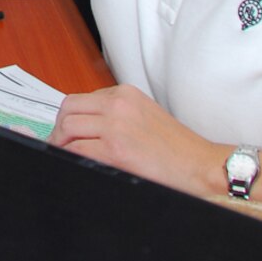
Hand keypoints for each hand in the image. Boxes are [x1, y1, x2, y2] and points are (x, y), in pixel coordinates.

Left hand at [51, 85, 224, 196]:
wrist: (202, 166)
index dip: (68, 119)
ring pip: (67, 128)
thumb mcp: (144, 115)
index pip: (80, 100)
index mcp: (124, 94)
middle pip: (68, 109)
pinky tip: (75, 165)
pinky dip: (69, 158)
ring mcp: (115, 126)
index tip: (65, 133)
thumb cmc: (178, 149)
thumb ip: (116, 115)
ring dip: (61, 144)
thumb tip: (86, 128)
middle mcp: (118, 104)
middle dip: (59, 129)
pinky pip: (77, 151)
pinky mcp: (115, 149)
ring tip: (66, 156)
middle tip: (60, 146)